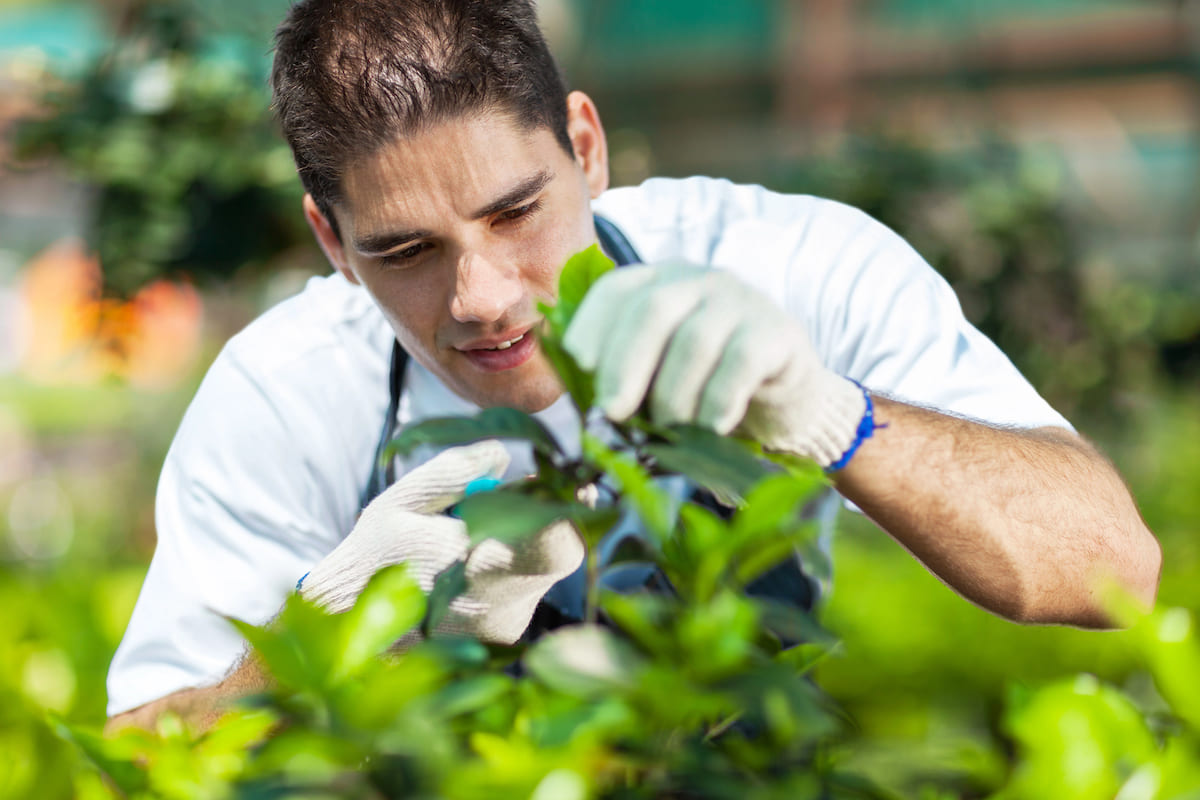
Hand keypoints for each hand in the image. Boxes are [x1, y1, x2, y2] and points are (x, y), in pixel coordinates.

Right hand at [300, 440, 583, 643]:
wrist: (348, 628)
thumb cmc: (375, 555)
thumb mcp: (402, 502)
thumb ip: (453, 473)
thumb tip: (501, 454)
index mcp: (474, 568)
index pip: (556, 542)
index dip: (572, 508)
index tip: (572, 482)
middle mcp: (498, 607)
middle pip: (561, 554)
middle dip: (549, 517)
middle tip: (526, 494)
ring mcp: (503, 630)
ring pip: (544, 570)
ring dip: (527, 543)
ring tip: (477, 537)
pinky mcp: (504, 640)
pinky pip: (528, 589)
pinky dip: (515, 567)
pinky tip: (477, 563)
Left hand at [563, 262, 867, 467]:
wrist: (784, 400)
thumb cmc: (704, 390)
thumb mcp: (656, 377)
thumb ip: (619, 378)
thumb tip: (578, 405)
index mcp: (659, 283)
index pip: (615, 290)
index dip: (590, 326)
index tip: (579, 367)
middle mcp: (699, 281)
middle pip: (652, 310)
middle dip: (624, 365)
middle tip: (613, 413)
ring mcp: (742, 301)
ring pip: (694, 340)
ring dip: (673, 395)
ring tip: (668, 431)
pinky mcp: (780, 332)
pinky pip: (742, 361)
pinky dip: (718, 400)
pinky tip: (710, 426)